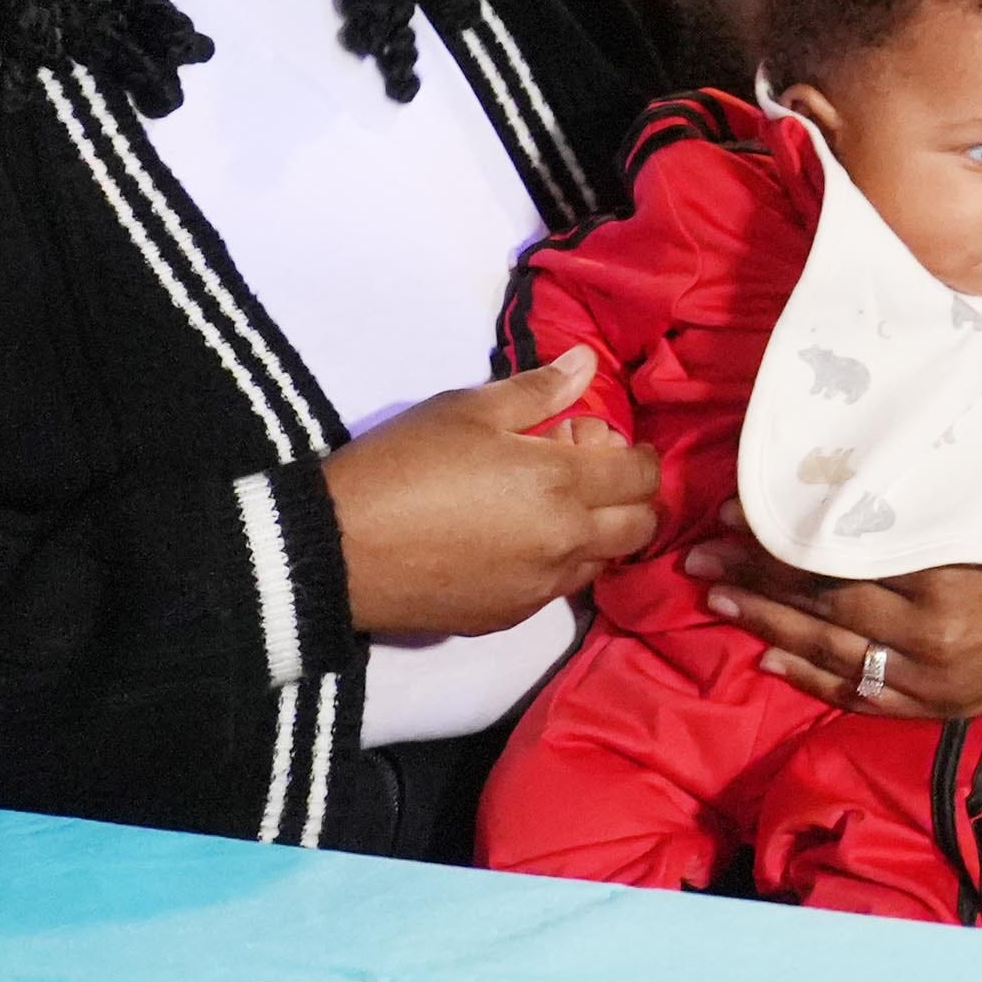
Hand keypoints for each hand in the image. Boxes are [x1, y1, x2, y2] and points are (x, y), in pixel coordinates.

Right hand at [319, 350, 660, 638]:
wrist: (339, 549)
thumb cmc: (403, 464)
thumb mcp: (468, 410)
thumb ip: (539, 390)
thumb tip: (587, 363)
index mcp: (562, 484)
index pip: (642, 474)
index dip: (633, 452)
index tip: (597, 439)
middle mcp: (566, 543)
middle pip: (641, 526)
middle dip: (631, 496)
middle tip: (583, 473)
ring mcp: (540, 589)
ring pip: (603, 562)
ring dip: (597, 532)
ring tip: (546, 506)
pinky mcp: (510, 618)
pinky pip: (559, 590)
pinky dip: (557, 563)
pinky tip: (514, 542)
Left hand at [687, 504, 981, 717]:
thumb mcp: (976, 497)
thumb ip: (906, 497)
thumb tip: (827, 472)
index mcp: (939, 578)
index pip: (833, 559)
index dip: (776, 537)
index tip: (733, 511)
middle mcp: (931, 636)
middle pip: (820, 605)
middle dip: (754, 577)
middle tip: (701, 554)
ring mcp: (936, 679)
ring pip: (832, 652)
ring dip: (767, 623)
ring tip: (717, 596)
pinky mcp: (944, 703)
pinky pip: (864, 695)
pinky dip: (813, 678)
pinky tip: (770, 659)